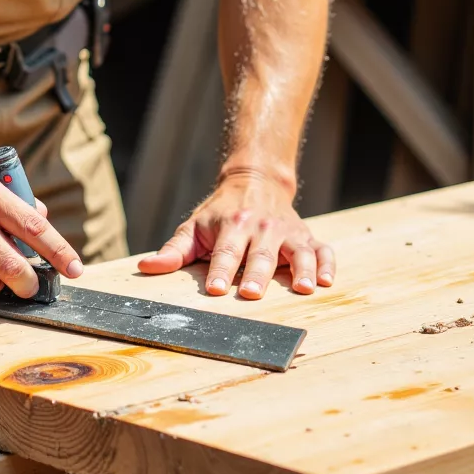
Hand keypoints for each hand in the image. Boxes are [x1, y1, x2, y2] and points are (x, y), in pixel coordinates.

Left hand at [137, 168, 334, 297]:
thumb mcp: (194, 226)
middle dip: (256, 274)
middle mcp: (260, 227)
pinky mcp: (306, 236)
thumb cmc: (220, 213)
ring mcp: (286, 231)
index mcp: (231, 225)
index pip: (224, 252)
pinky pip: (322, 249)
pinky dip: (327, 264)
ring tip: (304, 288)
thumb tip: (146, 267)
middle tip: (251, 293)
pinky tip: (327, 281)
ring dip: (301, 269)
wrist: (254, 180)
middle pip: (259, 254)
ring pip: (296, 251)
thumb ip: (174, 250)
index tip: (214, 290)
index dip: (218, 271)